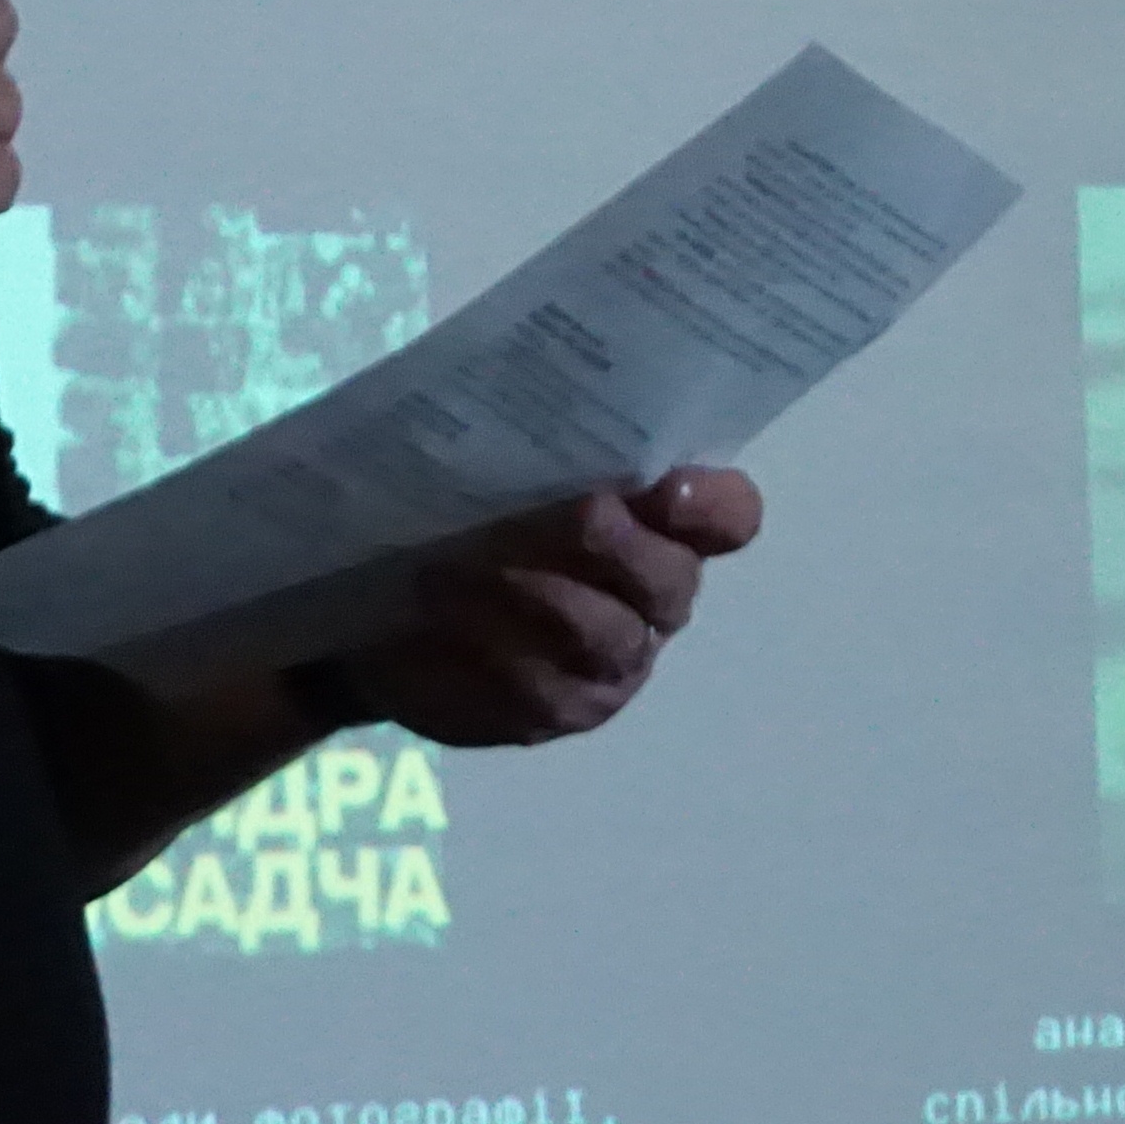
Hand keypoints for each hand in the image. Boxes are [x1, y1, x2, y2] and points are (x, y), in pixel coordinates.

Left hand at [342, 467, 761, 747]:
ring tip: (471, 560)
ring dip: (542, 591)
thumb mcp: (502, 460)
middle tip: (576, 516)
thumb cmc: (469, 511)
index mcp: (665, 523)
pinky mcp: (565, 709)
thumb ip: (546, 443)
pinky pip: (545, 685)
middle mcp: (656, 595)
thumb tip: (545, 414)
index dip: (712, 505)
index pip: (729, 517)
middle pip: (672, 579)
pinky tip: (447, 613)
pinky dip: (495, 642)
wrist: (395, 605)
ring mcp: (617, 661)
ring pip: (608, 635)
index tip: (667, 488)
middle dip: (618, 545)